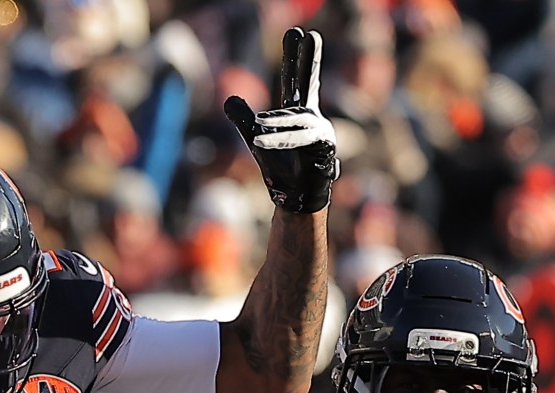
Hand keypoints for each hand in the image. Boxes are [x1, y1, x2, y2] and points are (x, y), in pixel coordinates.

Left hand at [224, 27, 337, 214]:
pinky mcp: (325, 148)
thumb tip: (229, 97)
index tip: (299, 32)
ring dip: (277, 123)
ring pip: (297, 121)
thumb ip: (243, 119)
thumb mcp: (255, 139)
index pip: (296, 79)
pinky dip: (282, 141)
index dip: (296, 57)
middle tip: (309, 34)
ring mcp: (321, 131)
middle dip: (309, 59)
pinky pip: (302, 141)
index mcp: (298, 112)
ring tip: (257, 126)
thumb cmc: (281, 169)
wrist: (295, 199)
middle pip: (309, 82)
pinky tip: (263, 141)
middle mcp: (312, 117)